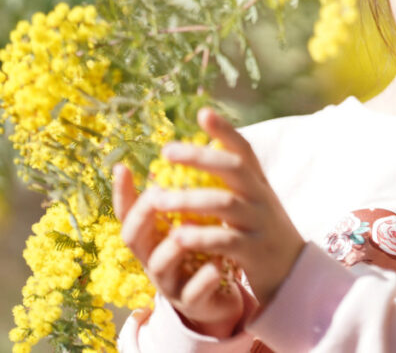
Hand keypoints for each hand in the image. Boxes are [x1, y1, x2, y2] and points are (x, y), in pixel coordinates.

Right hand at [113, 162, 244, 337]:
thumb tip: (190, 147)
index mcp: (153, 236)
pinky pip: (194, 292)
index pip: (129, 212)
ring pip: (160, 265)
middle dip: (144, 214)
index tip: (121, 166)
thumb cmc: (202, 251)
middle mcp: (153, 258)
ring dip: (174, 245)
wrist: (220, 298)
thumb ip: (187, 192)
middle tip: (160, 193)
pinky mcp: (191, 302)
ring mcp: (169, 282)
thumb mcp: (192, 220)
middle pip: (133, 236)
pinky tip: (219, 264)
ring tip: (187, 231)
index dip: (122, 193)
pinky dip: (205, 277)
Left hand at [146, 108, 306, 305]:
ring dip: (190, 200)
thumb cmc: (261, 230)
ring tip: (158, 200)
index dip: (226, 130)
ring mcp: (259, 223)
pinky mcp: (254, 251)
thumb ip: (232, 178)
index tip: (203, 113)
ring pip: (225, 204)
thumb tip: (203, 147)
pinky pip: (226, 241)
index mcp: (257, 183)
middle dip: (201, 157)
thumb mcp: (254, 199)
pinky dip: (201, 237)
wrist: (292, 271)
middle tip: (167, 151)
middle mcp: (260, 197)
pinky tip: (177, 236)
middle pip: (234, 169)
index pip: (244, 150)